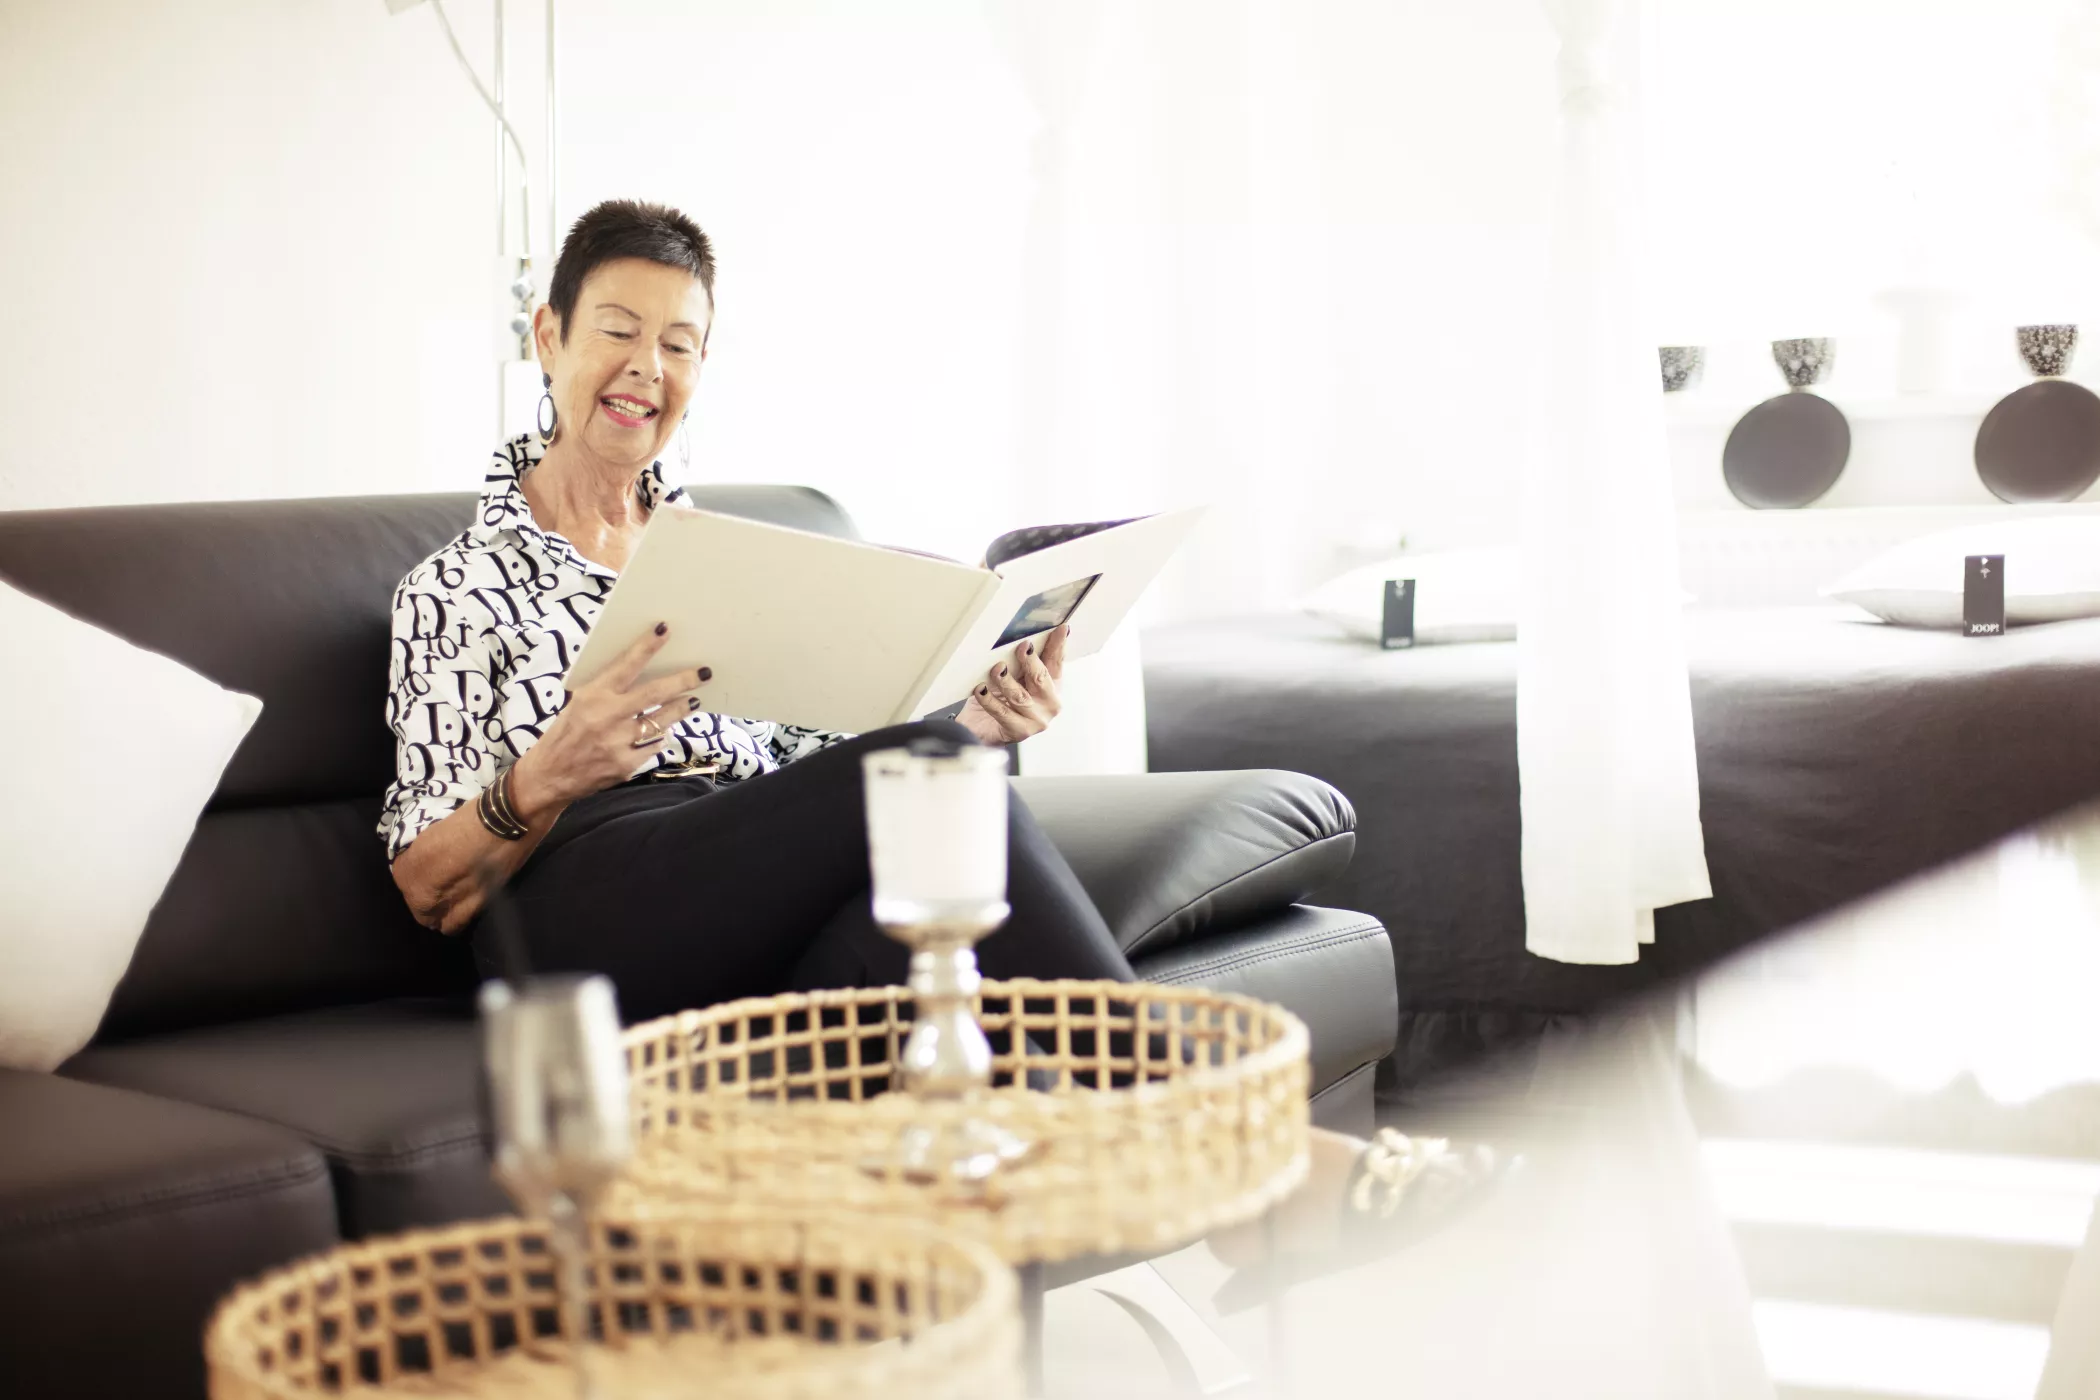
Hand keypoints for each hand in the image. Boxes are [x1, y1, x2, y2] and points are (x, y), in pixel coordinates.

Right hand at [509, 623, 708, 814]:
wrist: (550, 776)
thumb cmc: (565, 734)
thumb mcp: (578, 704)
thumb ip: (608, 691)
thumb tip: (643, 674)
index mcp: (593, 696)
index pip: (626, 665)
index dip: (647, 646)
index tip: (665, 630)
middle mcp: (607, 717)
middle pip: (655, 694)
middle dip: (683, 681)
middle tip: (703, 673)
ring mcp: (619, 743)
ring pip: (662, 721)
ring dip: (680, 709)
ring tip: (691, 701)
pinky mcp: (626, 765)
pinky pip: (654, 746)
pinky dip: (659, 737)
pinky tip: (661, 732)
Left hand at [957, 625, 1066, 743]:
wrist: (981, 728)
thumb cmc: (1000, 699)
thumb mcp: (1013, 675)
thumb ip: (1021, 661)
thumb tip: (1020, 637)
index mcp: (1052, 685)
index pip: (1057, 662)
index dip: (1059, 645)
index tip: (1061, 629)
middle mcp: (1049, 703)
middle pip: (1041, 678)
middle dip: (1031, 661)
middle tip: (1021, 647)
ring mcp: (1036, 720)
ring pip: (1021, 696)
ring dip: (1006, 681)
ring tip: (996, 669)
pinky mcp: (1019, 731)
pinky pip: (1002, 712)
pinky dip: (989, 700)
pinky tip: (981, 690)